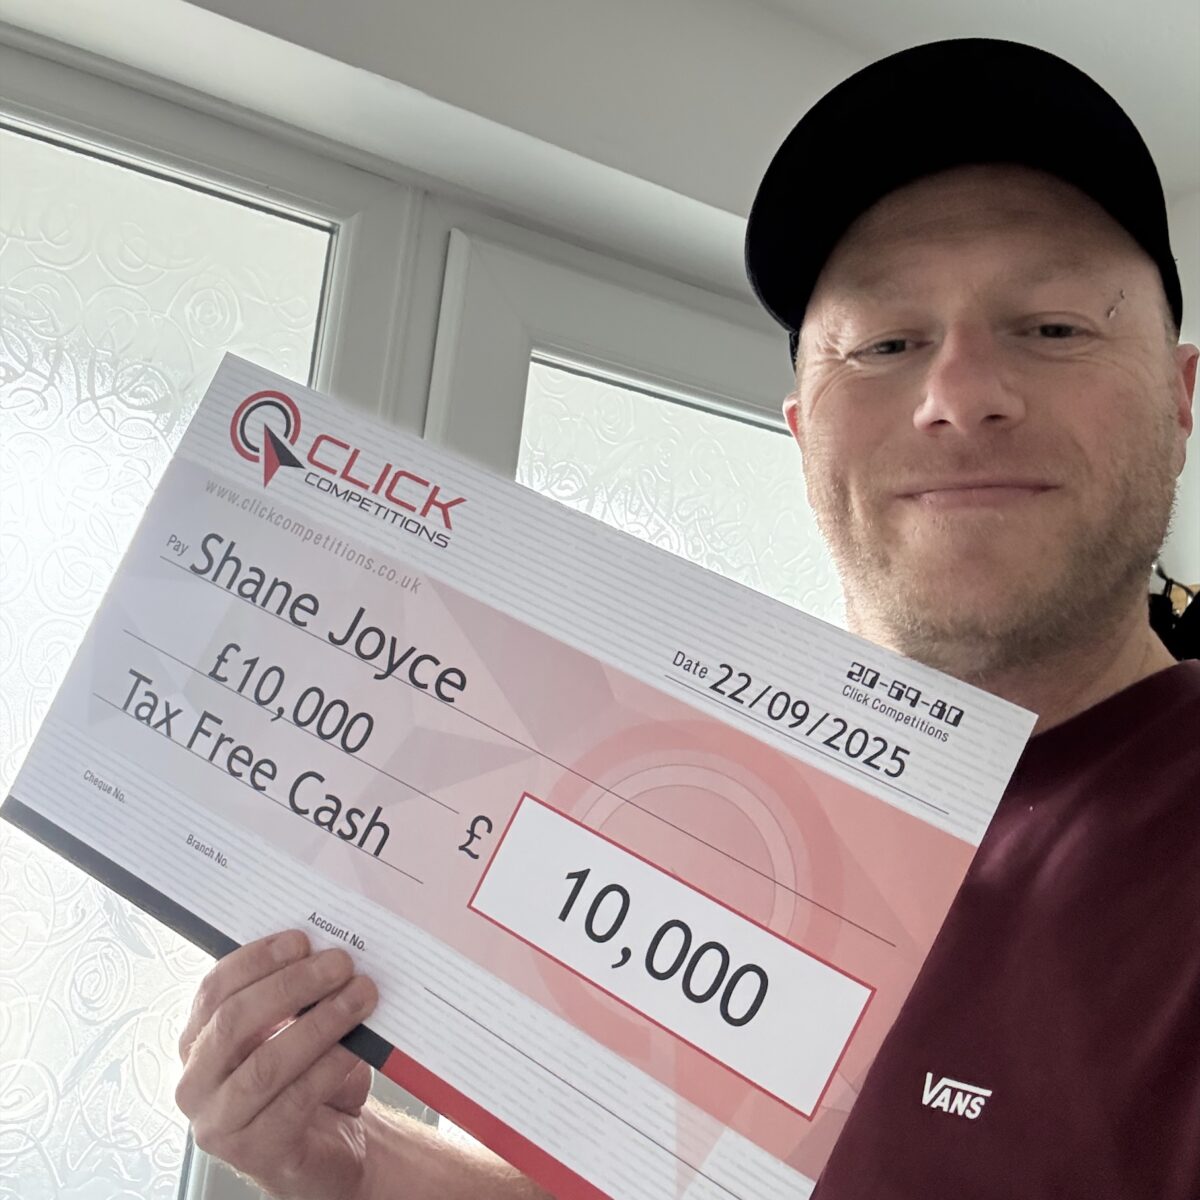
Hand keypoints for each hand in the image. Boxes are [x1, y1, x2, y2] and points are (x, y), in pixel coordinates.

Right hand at [176, 930, 379, 1199]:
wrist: (328, 1145)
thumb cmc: (308, 1077)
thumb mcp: (296, 1029)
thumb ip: (297, 995)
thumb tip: (327, 950)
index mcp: (198, 1040)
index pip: (215, 990)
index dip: (257, 959)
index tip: (301, 939)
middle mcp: (196, 1083)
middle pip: (234, 1022)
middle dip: (292, 985)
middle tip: (340, 964)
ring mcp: (220, 1124)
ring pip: (264, 1064)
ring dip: (319, 1023)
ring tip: (360, 996)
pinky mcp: (256, 1153)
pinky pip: (294, 1102)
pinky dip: (329, 1066)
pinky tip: (355, 1046)